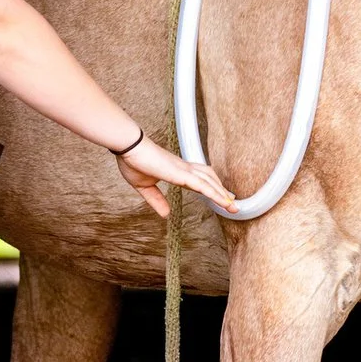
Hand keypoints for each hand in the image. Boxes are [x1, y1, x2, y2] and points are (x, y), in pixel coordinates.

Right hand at [115, 134, 237, 217]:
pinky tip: (223, 201)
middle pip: (208, 178)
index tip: (219, 196)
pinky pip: (202, 185)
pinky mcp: (180, 173)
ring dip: (222, 194)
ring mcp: (183, 170)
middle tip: (232, 203)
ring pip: (209, 182)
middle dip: (221, 191)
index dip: (210, 188)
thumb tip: (166, 214)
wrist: (128, 147)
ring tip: (232, 207)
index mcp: (175, 170)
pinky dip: (215, 193)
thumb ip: (156, 200)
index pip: (198, 180)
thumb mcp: (144, 187)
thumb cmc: (132, 161)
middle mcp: (183, 168)